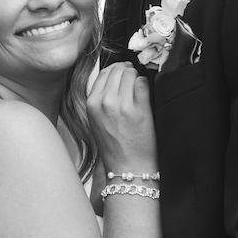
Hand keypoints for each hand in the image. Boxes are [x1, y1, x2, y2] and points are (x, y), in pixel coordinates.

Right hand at [87, 61, 157, 176]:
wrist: (128, 167)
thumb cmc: (114, 146)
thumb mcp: (96, 120)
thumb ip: (101, 97)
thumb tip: (115, 74)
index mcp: (91, 103)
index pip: (104, 72)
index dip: (116, 70)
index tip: (123, 74)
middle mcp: (105, 102)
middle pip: (119, 70)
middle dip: (128, 72)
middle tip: (133, 81)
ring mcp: (122, 105)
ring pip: (131, 74)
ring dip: (137, 78)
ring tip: (139, 90)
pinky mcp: (140, 109)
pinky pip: (143, 83)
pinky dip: (146, 85)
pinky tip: (145, 96)